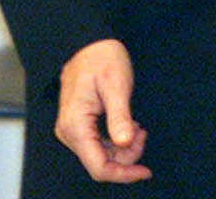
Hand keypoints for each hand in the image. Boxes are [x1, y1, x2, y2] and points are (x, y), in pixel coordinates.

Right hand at [54, 39, 151, 183]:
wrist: (89, 43)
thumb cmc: (102, 58)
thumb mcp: (116, 85)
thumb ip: (120, 117)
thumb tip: (125, 144)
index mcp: (76, 125)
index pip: (98, 167)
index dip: (124, 173)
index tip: (145, 171)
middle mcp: (69, 133)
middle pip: (101, 163)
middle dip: (127, 155)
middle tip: (142, 131)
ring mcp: (72, 130)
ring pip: (100, 155)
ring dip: (123, 147)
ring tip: (136, 125)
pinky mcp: (78, 126)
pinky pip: (98, 144)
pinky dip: (116, 140)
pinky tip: (128, 126)